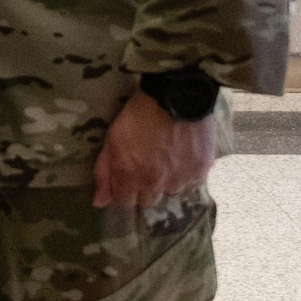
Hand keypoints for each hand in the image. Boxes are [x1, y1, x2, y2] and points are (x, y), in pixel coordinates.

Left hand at [93, 90, 218, 209]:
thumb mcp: (112, 140)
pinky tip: (182, 155)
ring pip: (171, 192)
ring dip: (166, 181)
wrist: (175, 97)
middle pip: (148, 201)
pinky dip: (185, 172)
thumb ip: (104, 173)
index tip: (126, 177)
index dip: (123, 191)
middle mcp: (157, 185)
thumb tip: (99, 203)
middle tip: (147, 166)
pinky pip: (191, 181)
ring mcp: (181, 179)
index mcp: (131, 177)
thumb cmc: (137, 116)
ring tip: (166, 158)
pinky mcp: (201, 170)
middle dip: (144, 188)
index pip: (125, 203)